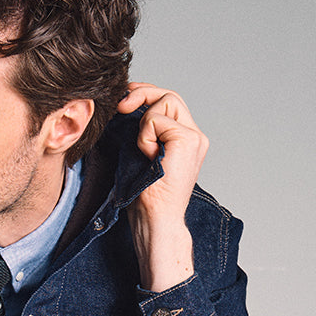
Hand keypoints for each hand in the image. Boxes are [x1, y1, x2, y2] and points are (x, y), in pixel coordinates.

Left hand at [116, 84, 209, 291]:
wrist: (156, 221)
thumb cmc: (145, 197)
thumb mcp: (140, 155)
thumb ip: (141, 131)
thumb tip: (125, 106)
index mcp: (185, 139)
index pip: (169, 102)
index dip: (145, 94)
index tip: (124, 100)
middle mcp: (195, 136)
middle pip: (169, 95)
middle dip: (142, 94)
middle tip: (121, 106)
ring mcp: (195, 137)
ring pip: (166, 101)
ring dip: (144, 123)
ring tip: (143, 151)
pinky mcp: (188, 140)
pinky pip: (157, 119)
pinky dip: (144, 136)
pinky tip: (148, 156)